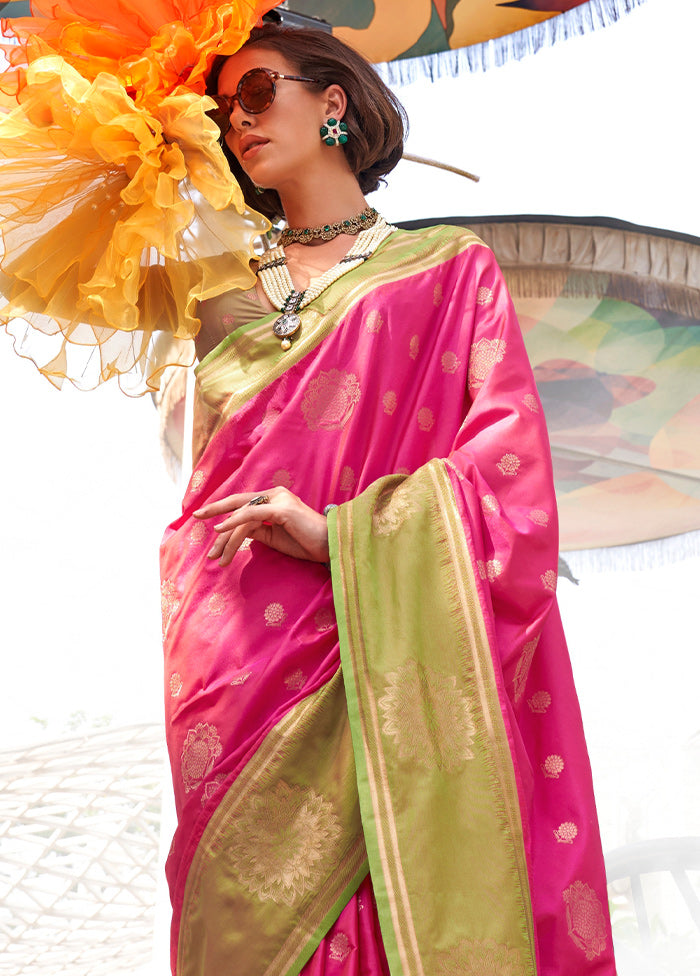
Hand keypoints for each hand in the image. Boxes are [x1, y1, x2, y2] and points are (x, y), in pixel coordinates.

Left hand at [193, 488, 329, 566]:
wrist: (331, 545)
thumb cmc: (306, 543)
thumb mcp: (275, 537)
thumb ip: (257, 530)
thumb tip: (235, 531)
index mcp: (274, 499)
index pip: (244, 503)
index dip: (223, 509)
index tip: (205, 520)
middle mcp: (275, 494)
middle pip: (239, 502)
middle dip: (216, 510)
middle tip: (195, 518)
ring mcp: (279, 500)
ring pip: (243, 515)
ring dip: (227, 537)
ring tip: (216, 554)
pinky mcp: (282, 509)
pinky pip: (252, 515)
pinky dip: (234, 522)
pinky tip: (220, 530)